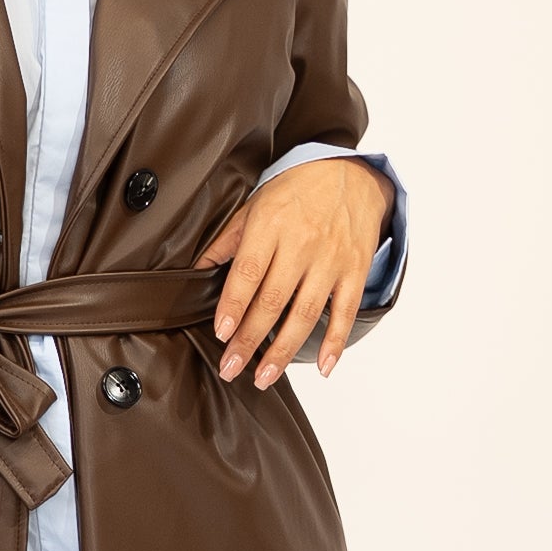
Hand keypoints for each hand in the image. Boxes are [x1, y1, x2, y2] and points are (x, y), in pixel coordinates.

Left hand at [195, 160, 391, 384]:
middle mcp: (302, 244)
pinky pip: (346, 312)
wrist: (352, 174)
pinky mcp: (355, 271)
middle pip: (273, 300)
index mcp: (271, 226)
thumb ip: (227, 240)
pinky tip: (322, 367)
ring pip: (306, 313)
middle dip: (249, 340)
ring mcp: (331, 260)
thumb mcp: (255, 205)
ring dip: (284, 350)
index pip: (248, 272)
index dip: (234, 306)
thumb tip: (196, 271)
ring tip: (264, 376)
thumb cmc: (297, 191)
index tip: (221, 333)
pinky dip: (336, 342)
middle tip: (231, 368)